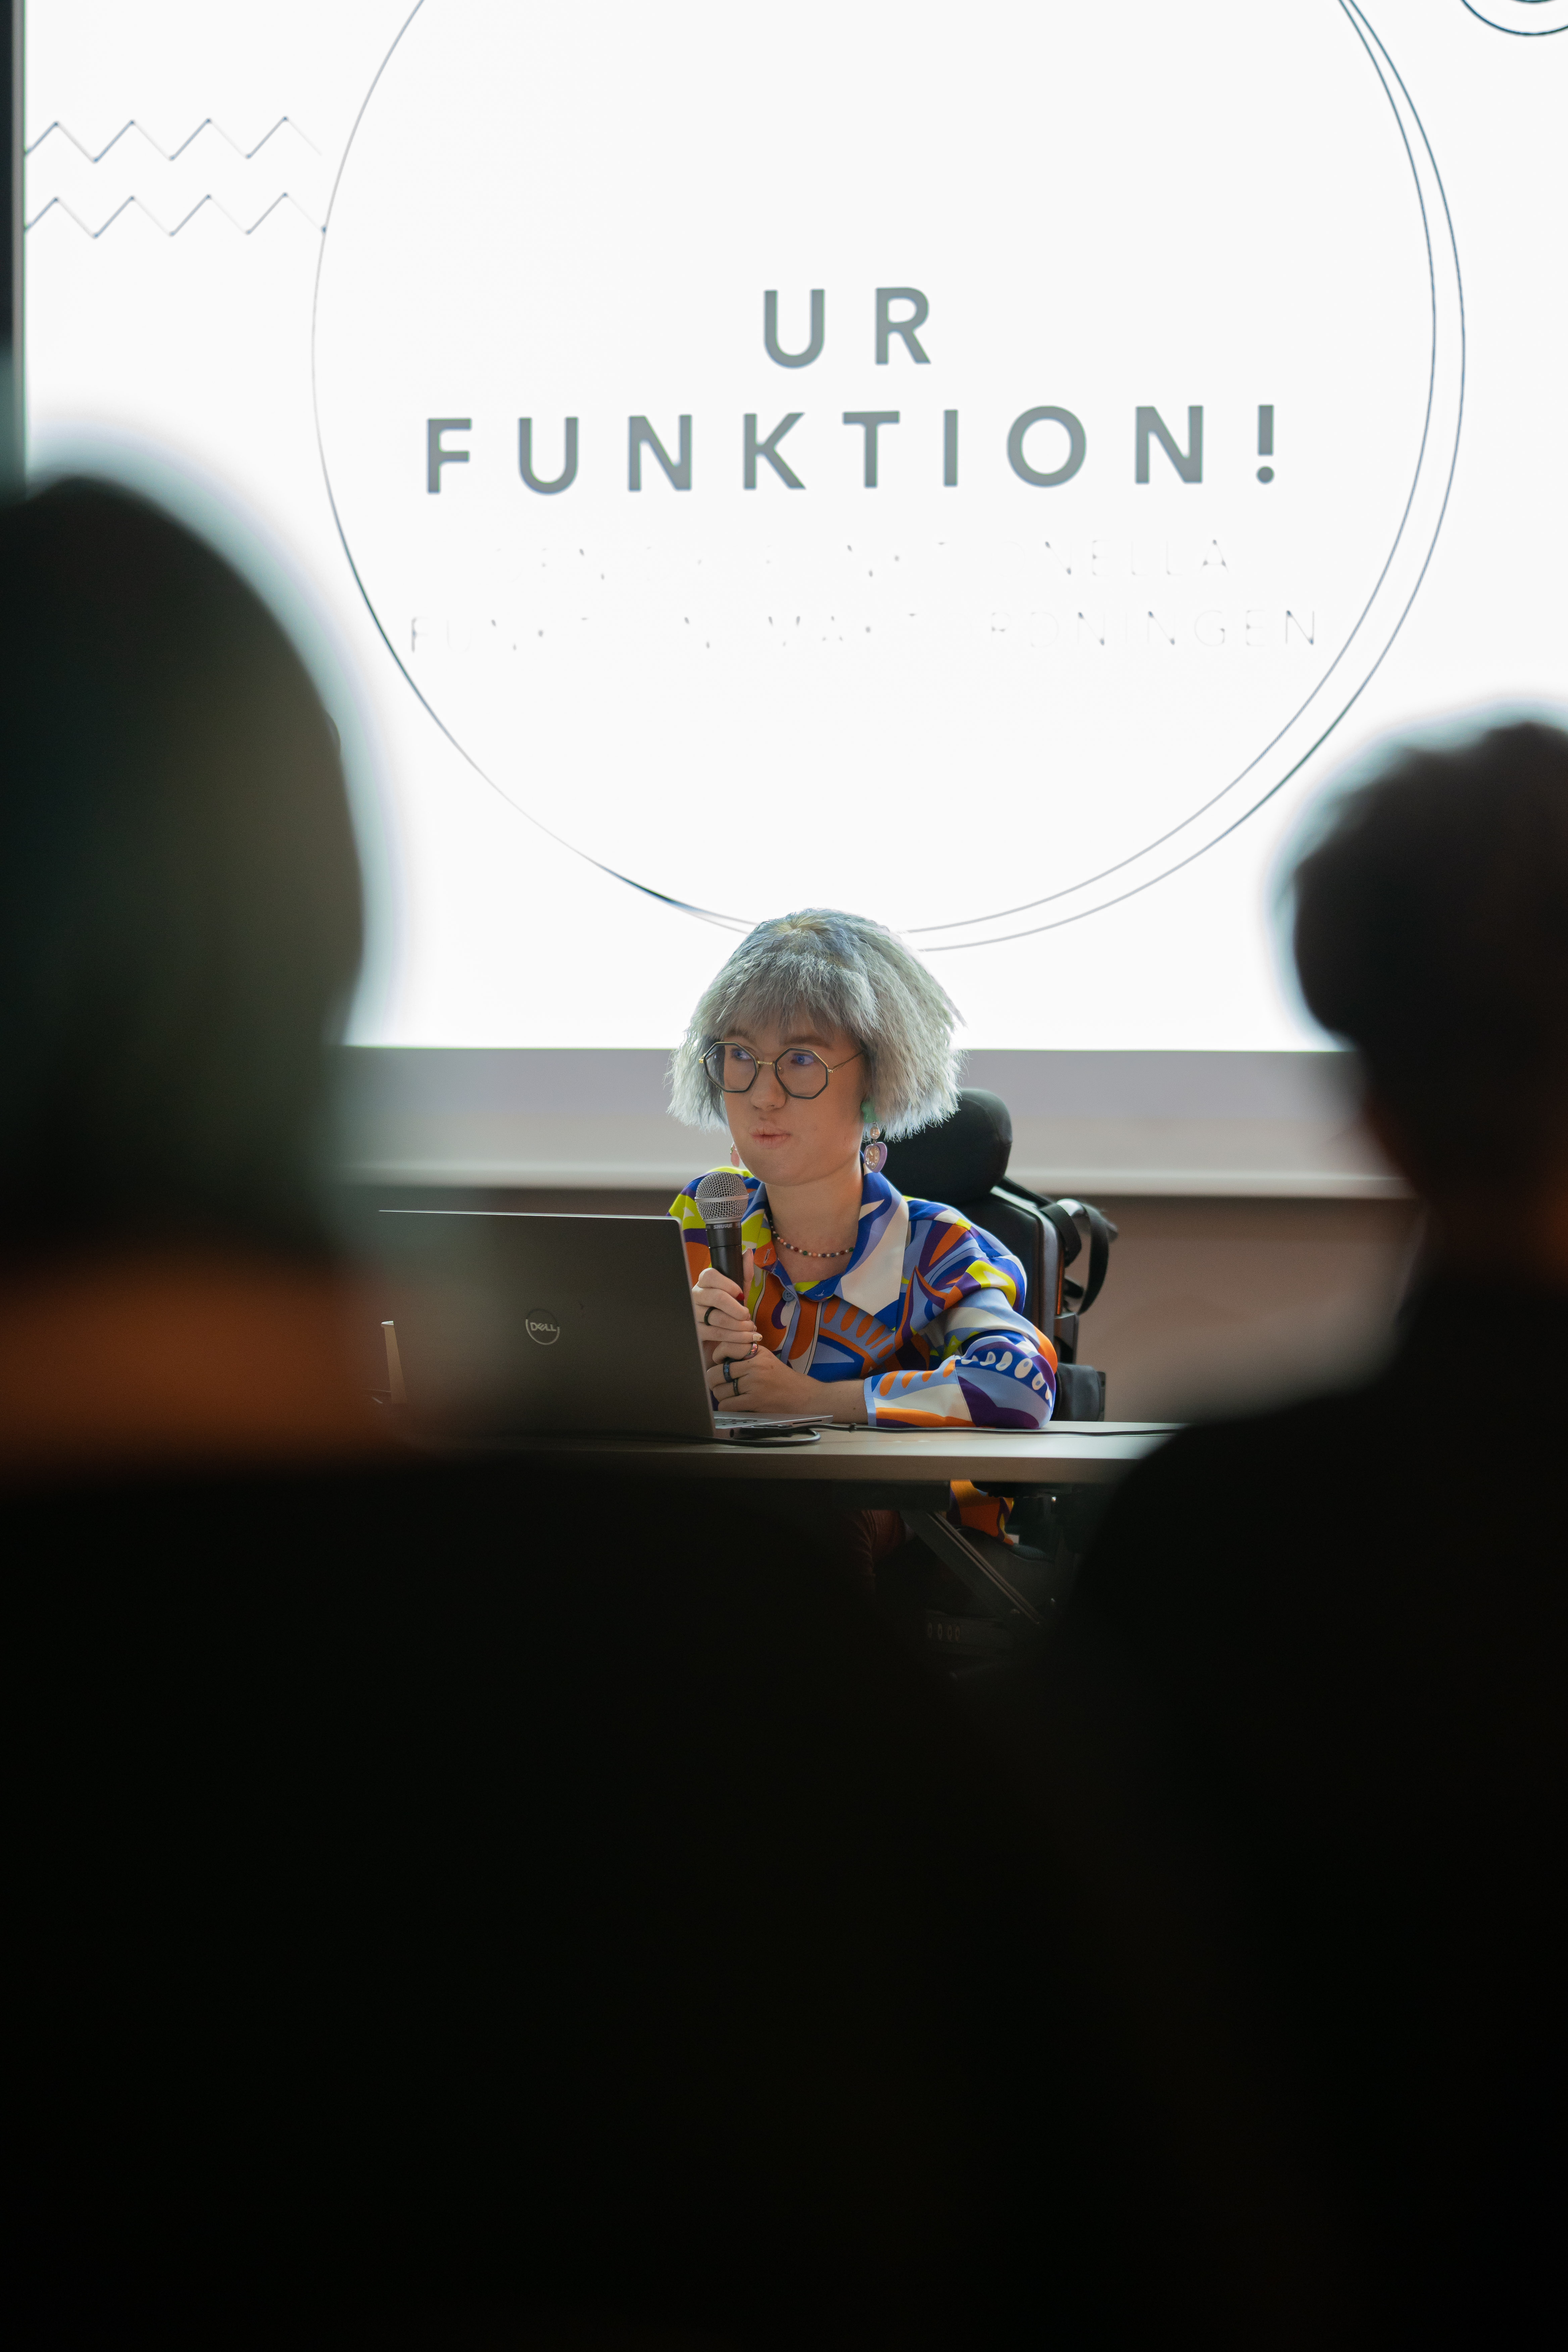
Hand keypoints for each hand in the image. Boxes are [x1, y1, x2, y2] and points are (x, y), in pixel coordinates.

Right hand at [691, 1253, 758, 1367]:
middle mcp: (695, 1296)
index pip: (710, 1275)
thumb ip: (743, 1272)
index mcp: (704, 1283)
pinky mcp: (696, 1332)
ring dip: (739, 1324)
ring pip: (718, 1318)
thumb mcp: (739, 1291)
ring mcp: (694, 1314)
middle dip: (737, 1308)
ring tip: (751, 1328)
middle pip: (716, 1297)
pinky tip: (747, 1337)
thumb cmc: (729, 1309)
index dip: (727, 1284)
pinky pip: (716, 1333)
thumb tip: (748, 1252)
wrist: (720, 1335)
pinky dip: (736, 1336)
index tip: (741, 1294)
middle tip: (748, 1315)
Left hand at [705, 1345, 867, 1422]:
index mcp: (758, 1352)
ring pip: (720, 1390)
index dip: (716, 1357)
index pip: (726, 1347)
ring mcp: (754, 1383)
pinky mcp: (755, 1401)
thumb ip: (746, 1355)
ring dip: (720, 1396)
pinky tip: (733, 1405)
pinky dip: (726, 1407)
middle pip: (717, 1372)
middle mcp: (755, 1365)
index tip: (718, 1363)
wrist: (804, 1396)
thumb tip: (718, 1359)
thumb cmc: (784, 1379)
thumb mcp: (767, 1359)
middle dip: (713, 1380)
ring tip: (728, 1396)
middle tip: (718, 1384)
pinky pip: (727, 1404)